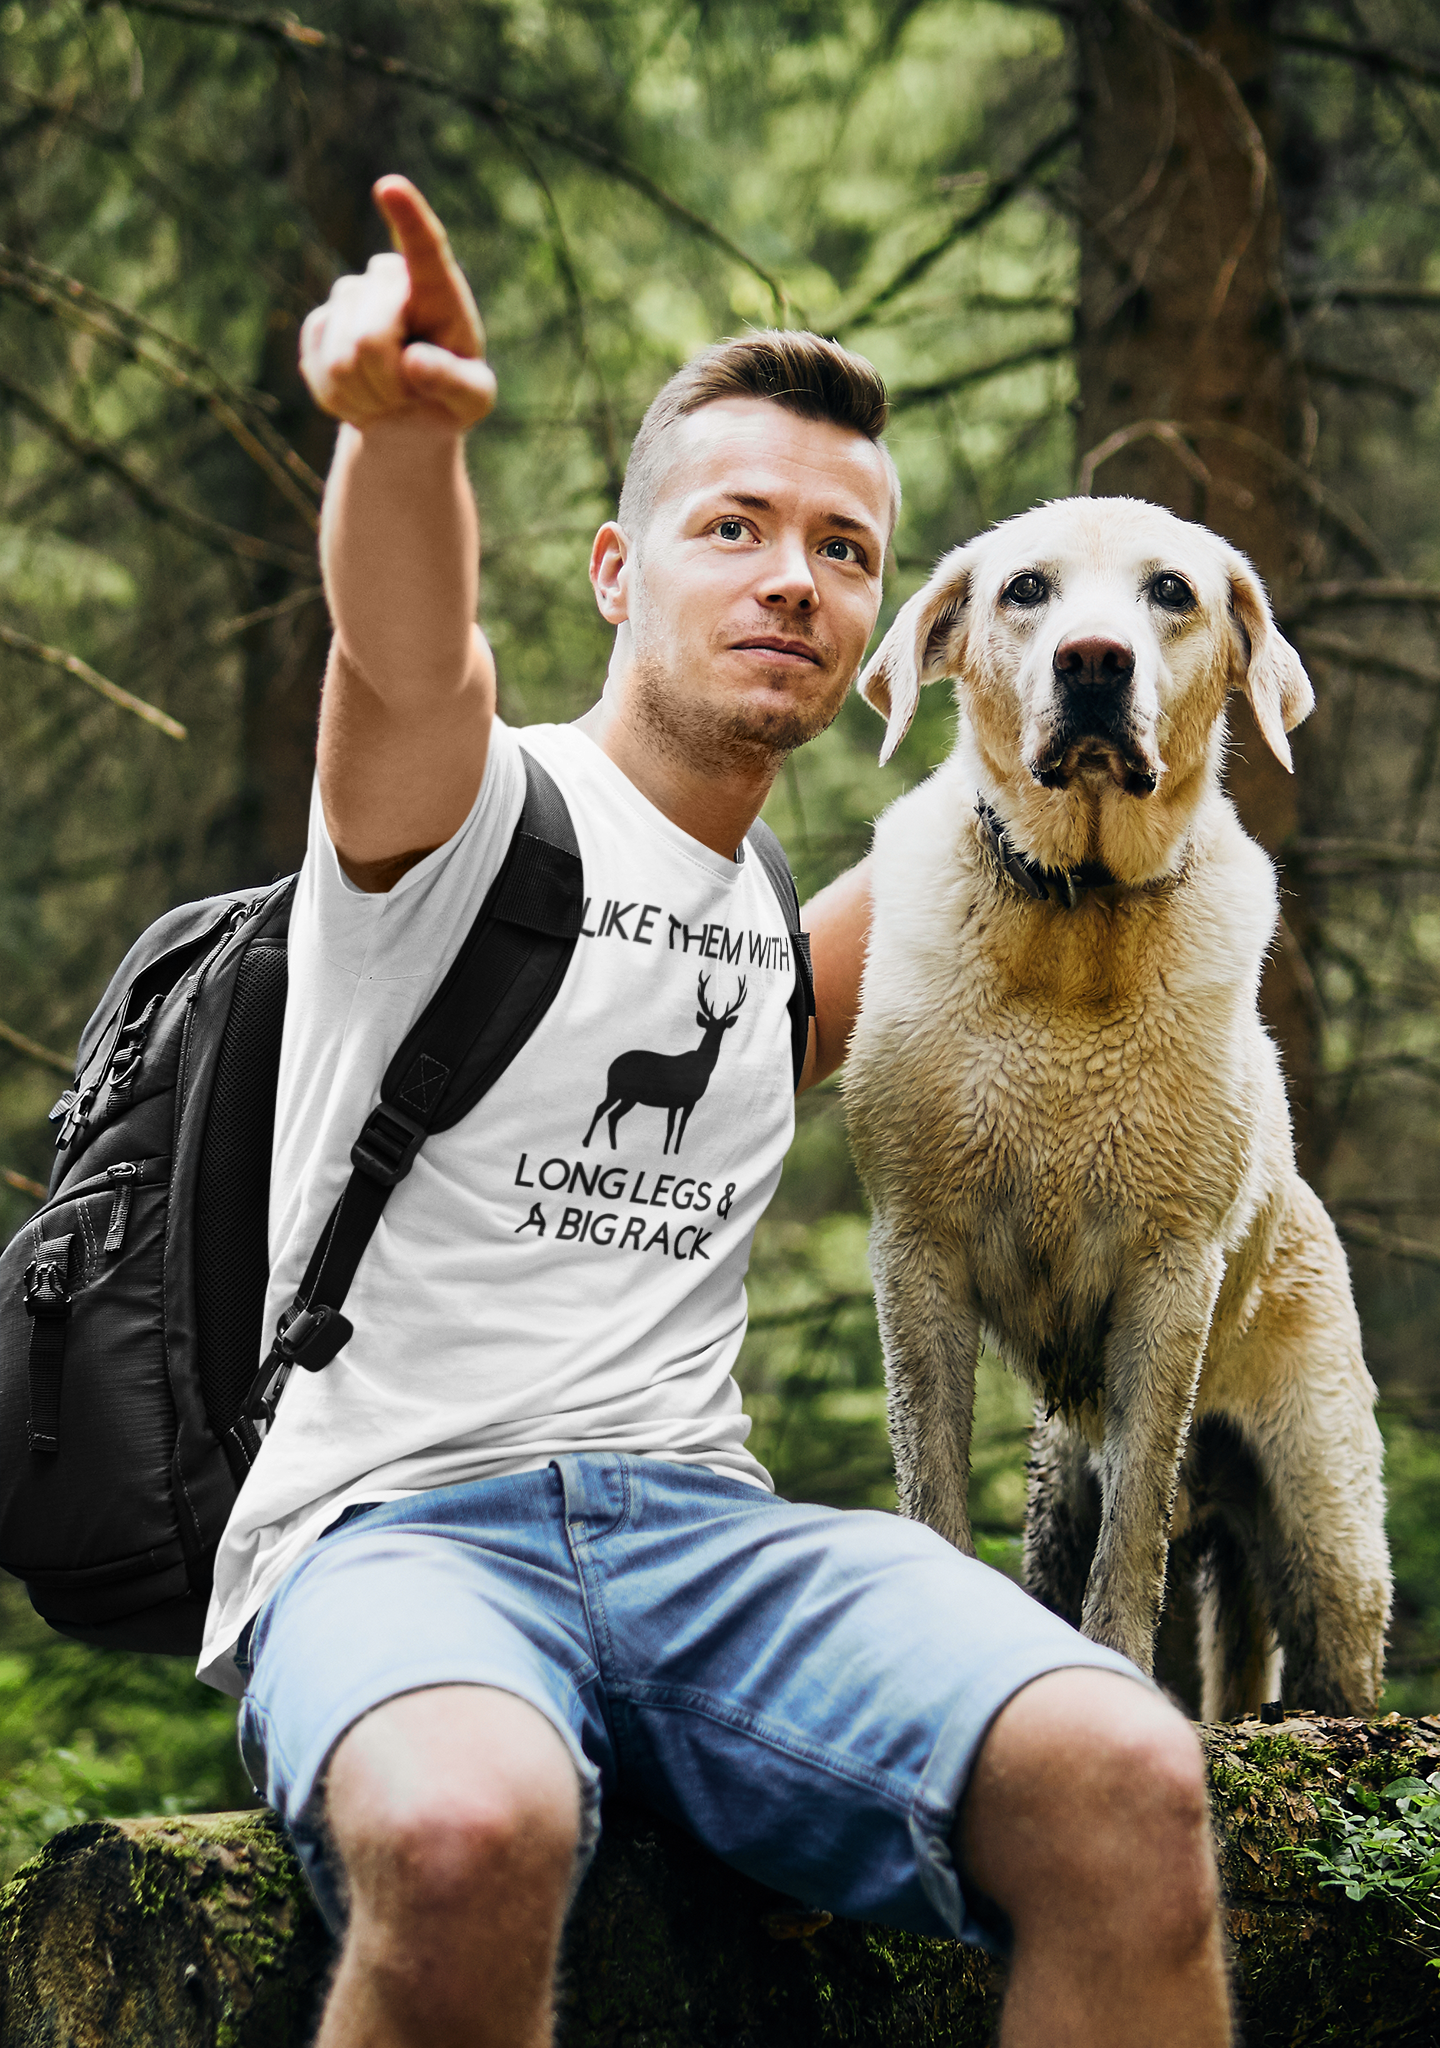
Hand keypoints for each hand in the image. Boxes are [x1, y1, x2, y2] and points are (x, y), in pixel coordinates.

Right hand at [299, 176, 497, 430]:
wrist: (410, 412)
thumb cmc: (452, 396)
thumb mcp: (473, 400)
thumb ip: (456, 384)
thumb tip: (414, 363)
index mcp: (437, 286)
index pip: (424, 248)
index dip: (408, 218)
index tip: (390, 187)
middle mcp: (388, 277)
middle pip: (370, 341)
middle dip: (389, 384)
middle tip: (410, 393)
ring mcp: (348, 296)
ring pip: (343, 361)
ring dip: (369, 395)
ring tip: (390, 394)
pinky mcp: (319, 324)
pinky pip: (320, 370)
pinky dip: (344, 400)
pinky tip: (363, 394)